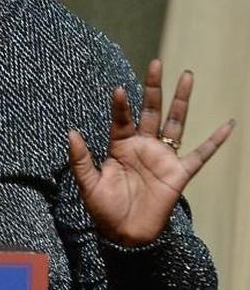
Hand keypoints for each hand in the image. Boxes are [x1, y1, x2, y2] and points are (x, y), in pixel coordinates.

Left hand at [68, 59, 234, 245]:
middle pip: (151, 110)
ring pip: (175, 123)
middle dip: (153, 87)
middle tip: (155, 63)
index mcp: (120, 145)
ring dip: (181, 100)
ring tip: (186, 76)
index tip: (119, 89)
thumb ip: (80, 158)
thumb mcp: (88, 183)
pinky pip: (200, 155)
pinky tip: (228, 125)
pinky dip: (215, 141)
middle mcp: (143, 146)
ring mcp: (163, 157)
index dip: (121, 105)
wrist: (125, 234)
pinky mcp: (179, 174)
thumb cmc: (104, 209)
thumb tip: (70, 132)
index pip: (122, 118)